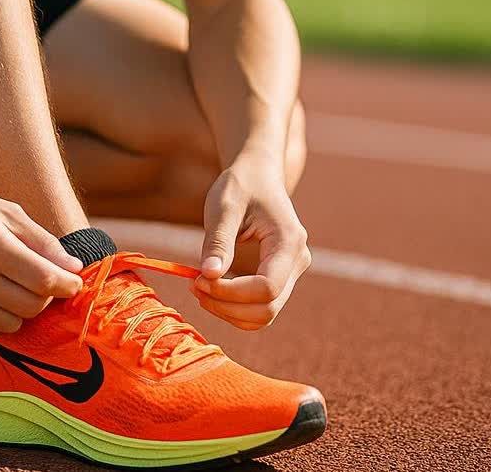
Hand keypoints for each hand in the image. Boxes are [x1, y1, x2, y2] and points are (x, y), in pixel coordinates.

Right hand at [0, 179, 83, 332]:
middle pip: (31, 307)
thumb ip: (43, 242)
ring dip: (21, 307)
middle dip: (46, 296)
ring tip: (13, 283)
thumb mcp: (7, 212)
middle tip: (44, 280)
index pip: (44, 280)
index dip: (67, 285)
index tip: (74, 282)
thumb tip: (73, 269)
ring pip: (11, 323)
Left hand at [191, 158, 311, 329]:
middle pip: (267, 308)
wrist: (257, 175)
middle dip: (226, 305)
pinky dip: (233, 308)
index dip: (230, 292)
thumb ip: (218, 242)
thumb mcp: (224, 207)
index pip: (266, 288)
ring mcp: (290, 273)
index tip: (197, 278)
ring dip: (228, 312)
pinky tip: (211, 289)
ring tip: (198, 288)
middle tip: (193, 285)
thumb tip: (208, 275)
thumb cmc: (241, 185)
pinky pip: (259, 308)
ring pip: (264, 315)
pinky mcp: (278, 279)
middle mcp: (297, 262)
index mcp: (289, 242)